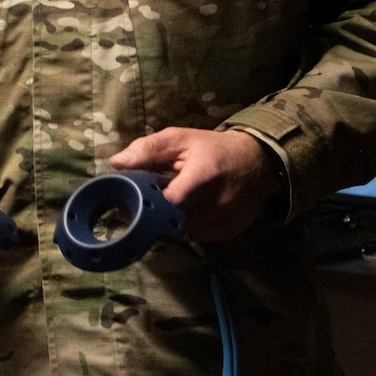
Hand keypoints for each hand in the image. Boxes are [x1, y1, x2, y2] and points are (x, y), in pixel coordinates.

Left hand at [110, 128, 281, 242]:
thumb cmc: (213, 148)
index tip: (130, 203)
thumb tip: (116, 163)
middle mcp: (218, 202)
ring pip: (185, 233)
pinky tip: (184, 214)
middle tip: (139, 207)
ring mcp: (226, 220)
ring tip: (162, 209)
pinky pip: (198, 237)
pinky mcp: (230, 232)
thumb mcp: (180, 138)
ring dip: (170, 224)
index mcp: (204, 175)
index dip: (148, 205)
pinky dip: (187, 228)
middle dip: (154, 216)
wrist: (259, 162)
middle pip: (175, 220)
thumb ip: (147, 149)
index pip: (170, 201)